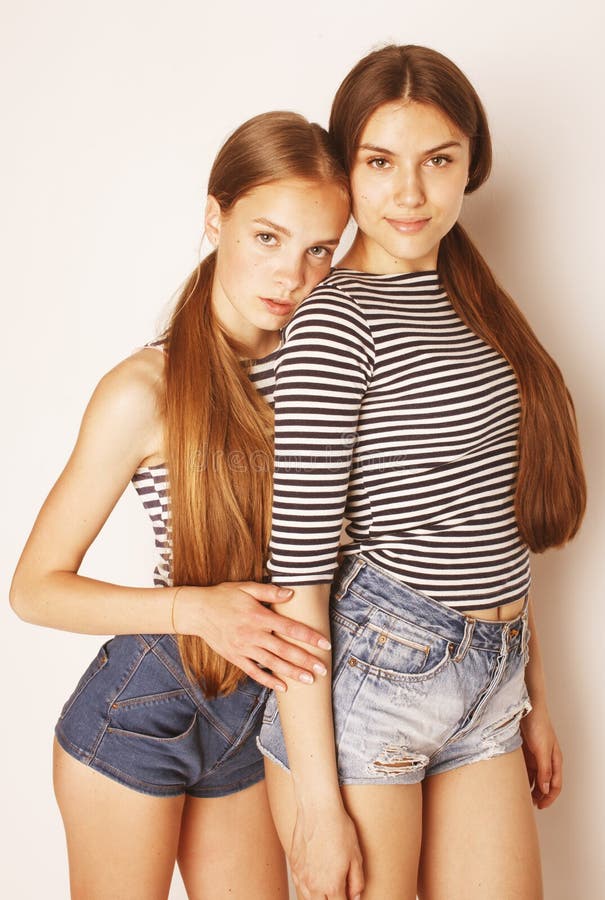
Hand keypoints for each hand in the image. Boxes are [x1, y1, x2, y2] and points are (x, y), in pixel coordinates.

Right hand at [175, 582, 330, 691]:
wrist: (197, 611)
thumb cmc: (223, 596)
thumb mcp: (246, 588)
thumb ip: (269, 592)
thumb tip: (291, 593)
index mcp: (259, 616)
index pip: (290, 628)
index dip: (309, 636)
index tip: (325, 644)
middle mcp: (253, 635)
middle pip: (284, 650)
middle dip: (305, 660)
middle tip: (323, 669)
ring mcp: (244, 648)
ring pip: (272, 663)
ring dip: (292, 673)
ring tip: (309, 680)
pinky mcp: (235, 657)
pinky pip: (254, 672)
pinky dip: (268, 680)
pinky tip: (282, 687)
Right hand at [289, 803, 363, 899]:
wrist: (317, 808)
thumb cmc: (338, 828)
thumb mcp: (356, 856)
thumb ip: (357, 881)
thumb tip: (355, 896)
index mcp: (332, 886)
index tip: (348, 896)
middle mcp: (314, 885)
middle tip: (338, 892)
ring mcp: (301, 876)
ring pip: (309, 899)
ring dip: (319, 897)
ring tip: (327, 886)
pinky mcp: (293, 865)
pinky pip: (300, 884)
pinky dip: (308, 886)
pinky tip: (315, 878)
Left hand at [520, 699, 562, 808]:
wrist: (525, 707)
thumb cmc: (538, 724)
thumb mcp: (541, 749)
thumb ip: (544, 769)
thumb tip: (545, 789)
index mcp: (555, 760)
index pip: (555, 785)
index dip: (549, 798)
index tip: (540, 806)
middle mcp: (546, 759)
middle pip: (545, 783)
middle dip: (539, 795)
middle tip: (529, 804)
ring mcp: (535, 755)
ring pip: (534, 777)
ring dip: (530, 787)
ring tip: (521, 796)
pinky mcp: (525, 751)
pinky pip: (525, 768)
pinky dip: (522, 777)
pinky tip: (515, 781)